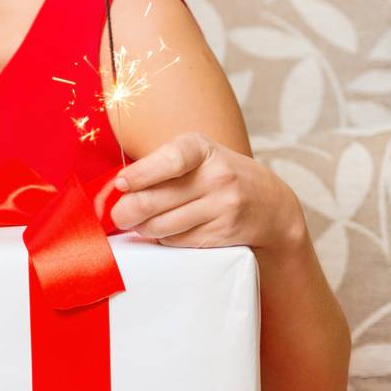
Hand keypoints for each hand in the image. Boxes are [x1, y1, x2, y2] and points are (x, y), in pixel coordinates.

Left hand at [112, 131, 305, 253]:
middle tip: (118, 215)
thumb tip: (119, 189)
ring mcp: (223, 207)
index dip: (142, 174)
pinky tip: (166, 230)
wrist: (272, 206)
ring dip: (143, 228)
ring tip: (139, 223)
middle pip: (158, 200)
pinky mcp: (224, 234)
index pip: (171, 160)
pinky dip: (165, 238)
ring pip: (164, 226)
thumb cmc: (217, 175)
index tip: (121, 184)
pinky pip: (179, 241)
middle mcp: (217, 176)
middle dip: (128, 211)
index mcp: (202, 149)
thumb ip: (160, 165)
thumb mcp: (196, 156)